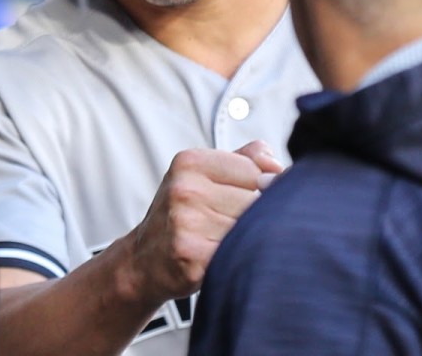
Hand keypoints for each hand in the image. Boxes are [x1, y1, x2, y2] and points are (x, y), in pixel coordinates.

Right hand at [127, 141, 282, 301]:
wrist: (143, 262)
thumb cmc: (183, 215)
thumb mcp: (204, 174)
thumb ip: (247, 158)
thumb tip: (278, 167)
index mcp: (189, 162)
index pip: (254, 170)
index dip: (259, 188)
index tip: (242, 199)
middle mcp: (185, 189)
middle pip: (254, 200)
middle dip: (253, 216)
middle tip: (232, 225)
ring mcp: (186, 223)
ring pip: (249, 227)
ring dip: (247, 238)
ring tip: (225, 240)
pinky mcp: (191, 256)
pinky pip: (238, 252)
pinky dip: (238, 257)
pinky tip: (222, 257)